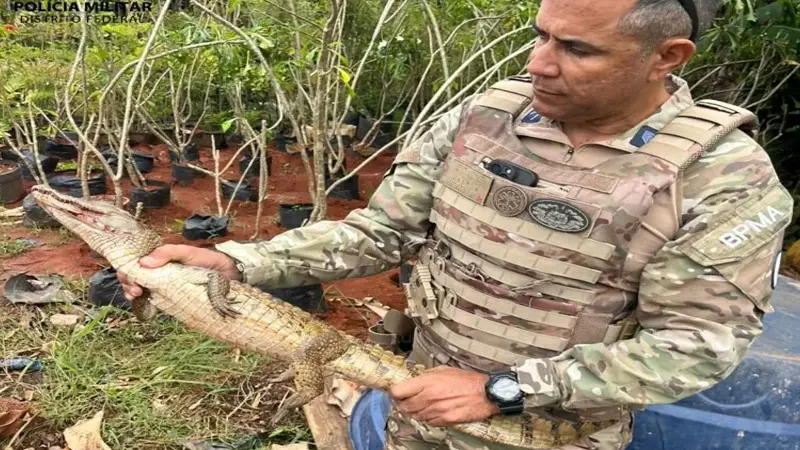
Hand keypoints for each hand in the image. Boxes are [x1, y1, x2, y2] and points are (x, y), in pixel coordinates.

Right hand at [119, 244, 240, 300]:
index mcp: (160, 258)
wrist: (229, 275)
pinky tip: (144, 302)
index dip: (127, 269)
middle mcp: (158, 271)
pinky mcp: (170, 298)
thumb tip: (143, 262)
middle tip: (136, 290)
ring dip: (132, 292)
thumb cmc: (209, 260)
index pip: (135, 261)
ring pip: (139, 288)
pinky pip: (152, 300)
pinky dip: (143, 302)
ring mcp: (163, 285)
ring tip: (137, 295)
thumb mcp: (189, 253)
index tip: (131, 278)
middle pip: (133, 275)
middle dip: (128, 282)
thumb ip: (168, 253)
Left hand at [388, 366, 499, 426]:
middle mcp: (429, 398)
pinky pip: (429, 422)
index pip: (397, 391)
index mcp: (427, 382)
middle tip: (410, 399)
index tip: (397, 391)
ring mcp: (436, 411)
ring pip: (415, 416)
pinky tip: (435, 411)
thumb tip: (414, 380)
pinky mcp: (445, 420)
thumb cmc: (467, 380)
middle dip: (404, 403)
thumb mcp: (443, 370)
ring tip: (425, 404)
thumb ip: (426, 376)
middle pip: (404, 406)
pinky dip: (429, 418)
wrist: (486, 393)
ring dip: (417, 411)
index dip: (395, 392)